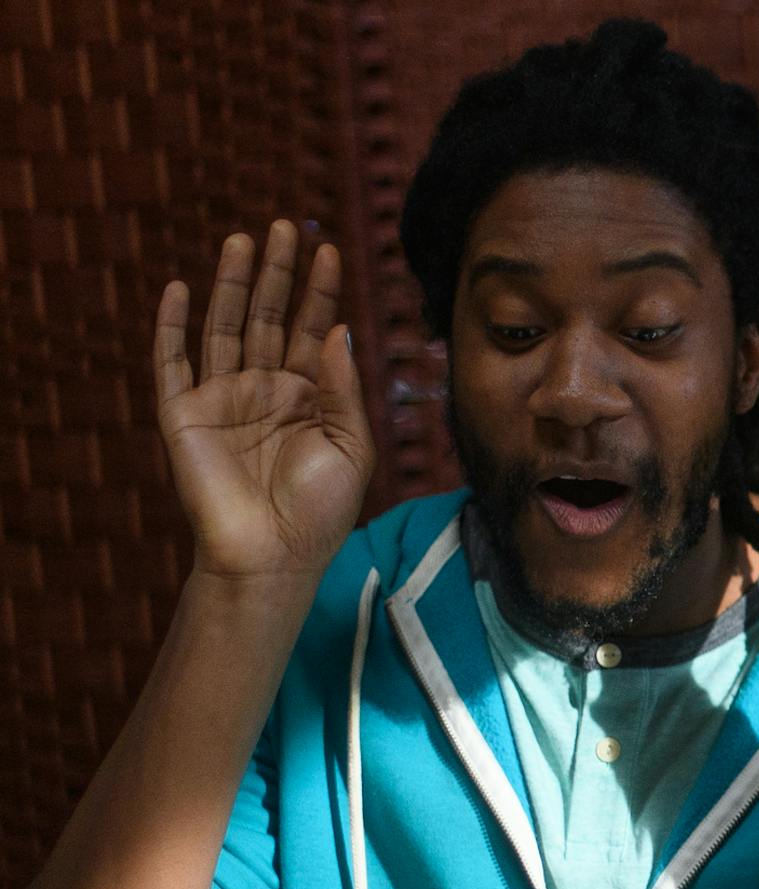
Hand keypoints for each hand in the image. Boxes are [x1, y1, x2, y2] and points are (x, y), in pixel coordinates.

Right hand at [154, 221, 374, 584]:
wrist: (273, 554)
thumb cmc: (320, 510)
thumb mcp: (350, 446)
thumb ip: (343, 388)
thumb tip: (338, 329)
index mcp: (309, 396)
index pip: (315, 329)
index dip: (321, 290)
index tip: (330, 250)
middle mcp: (265, 389)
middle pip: (270, 316)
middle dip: (278, 272)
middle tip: (284, 225)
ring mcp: (223, 398)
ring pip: (225, 326)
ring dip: (232, 284)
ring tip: (243, 239)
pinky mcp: (185, 414)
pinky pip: (172, 361)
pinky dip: (171, 325)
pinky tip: (179, 288)